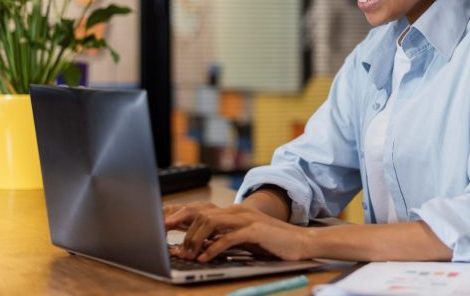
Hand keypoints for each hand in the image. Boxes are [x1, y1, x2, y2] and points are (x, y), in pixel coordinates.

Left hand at [167, 202, 312, 262]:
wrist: (301, 242)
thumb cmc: (273, 243)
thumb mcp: (245, 239)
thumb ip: (226, 238)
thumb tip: (203, 247)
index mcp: (235, 211)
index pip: (203, 212)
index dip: (183, 221)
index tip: (167, 232)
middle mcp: (239, 211)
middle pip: (202, 215)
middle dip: (184, 232)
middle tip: (176, 250)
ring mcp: (247, 219)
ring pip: (211, 223)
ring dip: (195, 240)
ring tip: (188, 256)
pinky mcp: (255, 230)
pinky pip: (227, 238)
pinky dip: (212, 249)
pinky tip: (205, 258)